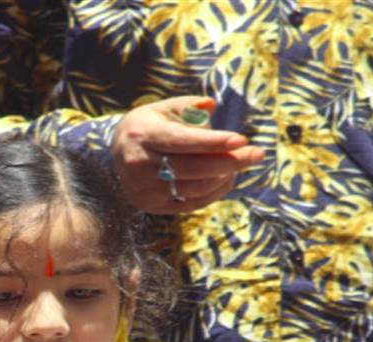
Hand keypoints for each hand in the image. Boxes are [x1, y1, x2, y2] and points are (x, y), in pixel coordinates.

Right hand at [111, 96, 263, 213]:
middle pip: (192, 168)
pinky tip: (227, 178)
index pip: (182, 141)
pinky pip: (191, 202)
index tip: (241, 139)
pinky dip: (214, 191)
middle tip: (257, 154)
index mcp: (142, 135)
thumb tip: (211, 105)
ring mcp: (144, 189)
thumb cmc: (147, 127)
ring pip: (195, 187)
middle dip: (229, 162)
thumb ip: (188, 105)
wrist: (115, 156)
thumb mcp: (162, 109)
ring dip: (225, 177)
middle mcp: (140, 164)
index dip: (213, 142)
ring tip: (241, 163)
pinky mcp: (152, 205)